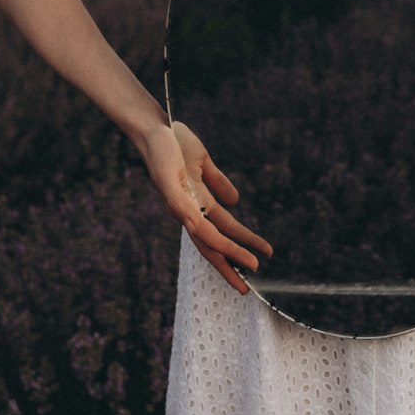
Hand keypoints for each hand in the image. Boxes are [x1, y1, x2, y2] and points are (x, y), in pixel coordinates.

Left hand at [142, 122, 272, 294]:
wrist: (156, 128)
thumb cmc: (177, 143)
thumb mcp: (204, 163)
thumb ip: (218, 182)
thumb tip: (235, 202)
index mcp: (197, 204)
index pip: (220, 233)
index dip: (239, 248)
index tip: (258, 263)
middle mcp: (186, 209)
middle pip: (211, 243)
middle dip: (231, 264)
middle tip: (246, 287)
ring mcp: (177, 200)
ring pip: (204, 233)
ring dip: (226, 250)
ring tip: (248, 263)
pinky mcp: (168, 186)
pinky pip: (181, 207)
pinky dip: (192, 221)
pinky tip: (203, 231)